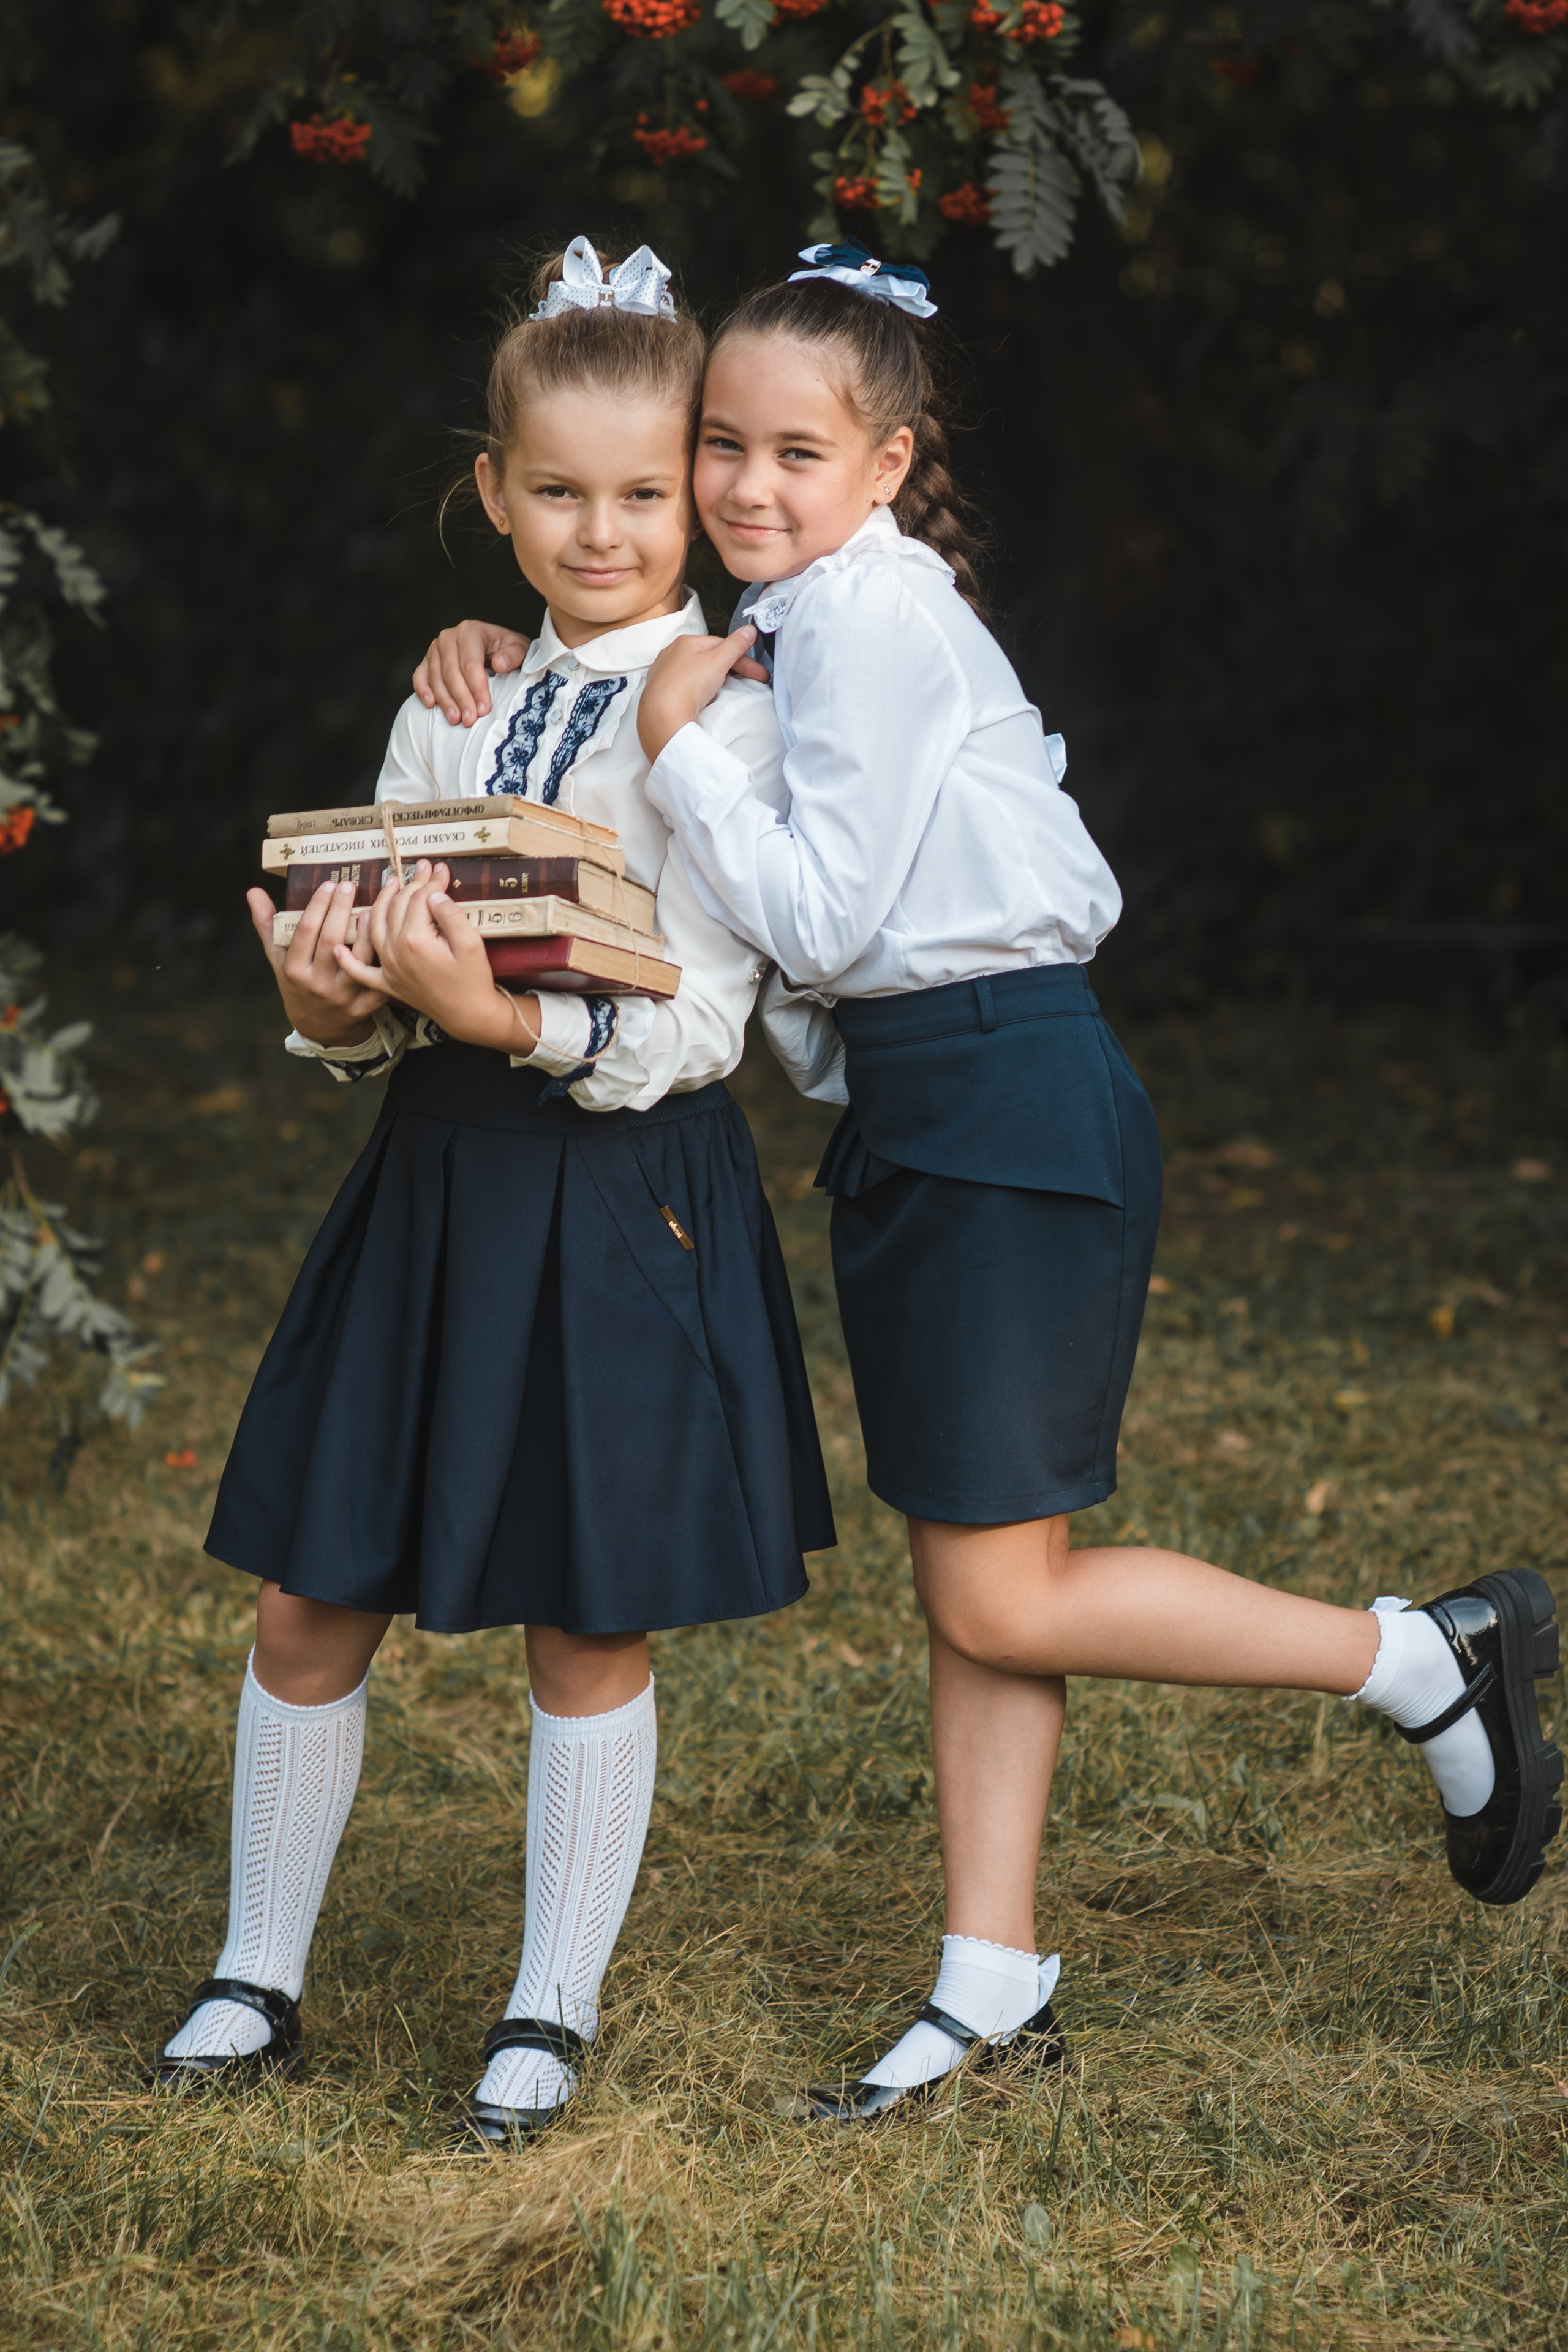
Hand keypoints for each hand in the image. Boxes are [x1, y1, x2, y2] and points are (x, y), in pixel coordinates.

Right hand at [249, 881, 382, 1046]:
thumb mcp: (278, 959)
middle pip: (331, 941)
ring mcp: (341, 996)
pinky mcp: (362, 1007)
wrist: (318, 1027)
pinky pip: (376, 983)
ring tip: (371, 907)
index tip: (328, 884)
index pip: (305, 932)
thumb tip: (253, 892)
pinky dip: (384, 963)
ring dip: (366, 933)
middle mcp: (316, 983)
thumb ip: (268, 926)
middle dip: (340, 910)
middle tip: (349, 884)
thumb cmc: (298, 984)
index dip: (317, 906)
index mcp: (294, 970)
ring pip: (357, 960)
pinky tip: (389, 940)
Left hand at [334, 863, 541, 1054]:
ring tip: (390, 885)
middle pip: (396, 908)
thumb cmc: (473, 979)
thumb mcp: (471, 942)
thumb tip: (432, 893)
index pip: (418, 899)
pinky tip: (340, 947)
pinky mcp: (387, 983)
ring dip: (379, 903)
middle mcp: (395, 952)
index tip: (439, 868)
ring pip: (374, 927)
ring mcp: (388, 968)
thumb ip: (450, 914)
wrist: (469, 1015)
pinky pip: (360, 971)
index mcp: (415, 940)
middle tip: (421, 869)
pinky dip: (348, 959)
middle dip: (410, 885)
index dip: (430, 881)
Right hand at [413, 620, 530, 727]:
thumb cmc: (505, 649)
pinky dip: (423, 690)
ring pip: (436, 677)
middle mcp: (449, 637)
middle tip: (469, 719)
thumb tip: (499, 664)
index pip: (471, 664)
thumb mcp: (518, 648)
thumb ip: (513, 655)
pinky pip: (420, 676)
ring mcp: (435, 649)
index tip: (484, 710)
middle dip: (461, 699)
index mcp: (470, 631)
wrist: (493, 644)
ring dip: (445, 701)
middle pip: (451, 673)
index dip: (477, 689)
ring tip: (455, 719)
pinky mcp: (426, 660)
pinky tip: (431, 704)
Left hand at [637, 626, 759, 766]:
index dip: (743, 659)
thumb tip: (749, 630)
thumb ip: (736, 645)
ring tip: (723, 693)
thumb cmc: (686, 686)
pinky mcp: (661, 692)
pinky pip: (685, 688)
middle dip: (729, 669)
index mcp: (686, 642)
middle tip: (746, 683)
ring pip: (696, 673)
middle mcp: (672, 654)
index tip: (758, 674)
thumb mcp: (718, 661)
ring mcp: (664, 673)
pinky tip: (701, 701)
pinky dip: (697, 692)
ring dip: (712, 681)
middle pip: (709, 658)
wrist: (661, 716)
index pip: (722, 645)